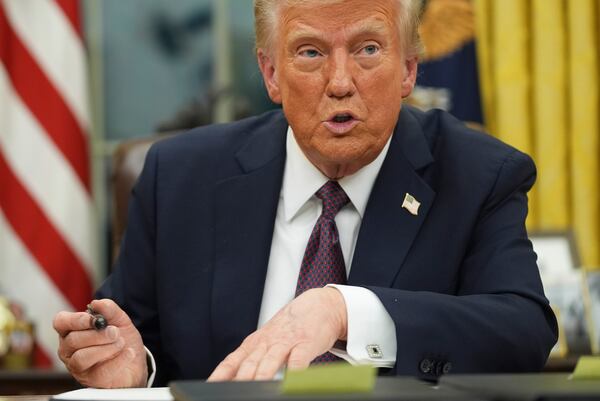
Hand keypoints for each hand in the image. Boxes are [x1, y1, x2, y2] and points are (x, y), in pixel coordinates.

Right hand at [53, 299, 147, 387]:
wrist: (135, 362)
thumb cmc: (121, 340)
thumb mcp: (120, 320)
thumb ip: (109, 310)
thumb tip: (97, 303)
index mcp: (72, 331)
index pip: (61, 322)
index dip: (74, 320)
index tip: (91, 319)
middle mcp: (70, 349)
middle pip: (72, 340)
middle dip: (97, 335)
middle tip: (115, 332)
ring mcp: (78, 366)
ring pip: (81, 357)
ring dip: (105, 348)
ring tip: (121, 343)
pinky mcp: (92, 379)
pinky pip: (100, 371)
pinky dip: (117, 360)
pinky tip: (128, 353)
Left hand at [208, 287, 346, 380]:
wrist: (319, 305)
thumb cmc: (292, 326)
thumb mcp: (268, 339)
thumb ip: (252, 359)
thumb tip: (231, 380)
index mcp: (255, 343)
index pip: (232, 361)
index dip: (220, 375)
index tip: (211, 387)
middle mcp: (268, 342)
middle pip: (249, 363)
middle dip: (239, 380)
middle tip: (231, 393)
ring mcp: (287, 342)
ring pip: (270, 361)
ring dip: (261, 375)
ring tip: (254, 389)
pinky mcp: (306, 344)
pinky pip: (299, 359)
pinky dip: (294, 370)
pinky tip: (290, 380)